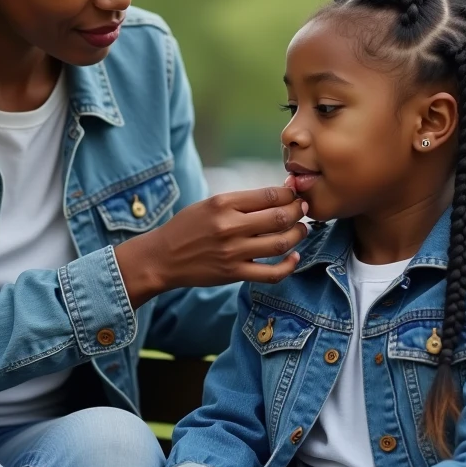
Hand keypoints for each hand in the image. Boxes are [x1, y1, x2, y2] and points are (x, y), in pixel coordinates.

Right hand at [116, 187, 309, 306]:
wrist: (162, 257)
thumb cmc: (188, 227)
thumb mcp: (210, 203)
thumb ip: (243, 200)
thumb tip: (281, 193)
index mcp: (223, 203)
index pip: (270, 195)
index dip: (290, 194)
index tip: (296, 195)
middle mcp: (229, 226)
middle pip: (280, 217)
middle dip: (299, 212)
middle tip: (303, 211)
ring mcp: (233, 252)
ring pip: (280, 243)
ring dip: (298, 235)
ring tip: (301, 230)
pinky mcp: (234, 273)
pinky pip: (271, 273)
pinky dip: (288, 266)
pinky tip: (293, 257)